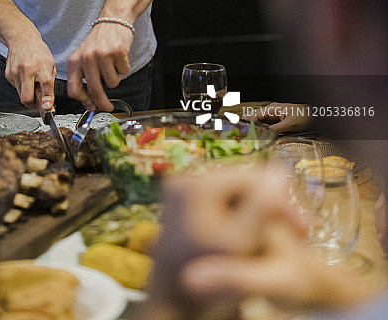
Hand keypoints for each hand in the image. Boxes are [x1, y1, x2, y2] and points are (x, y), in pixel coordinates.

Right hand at [4, 35, 55, 111]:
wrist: (21, 39)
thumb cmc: (38, 51)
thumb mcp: (50, 64)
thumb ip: (50, 82)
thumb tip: (48, 102)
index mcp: (41, 67)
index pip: (45, 87)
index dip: (47, 100)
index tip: (47, 108)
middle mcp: (27, 71)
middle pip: (27, 98)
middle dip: (33, 104)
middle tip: (38, 101)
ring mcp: (15, 73)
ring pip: (21, 95)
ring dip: (28, 94)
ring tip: (32, 83)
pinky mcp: (8, 75)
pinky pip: (16, 88)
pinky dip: (22, 87)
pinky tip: (25, 77)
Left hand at [67, 22, 131, 110]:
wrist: (113, 21)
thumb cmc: (98, 42)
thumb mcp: (84, 58)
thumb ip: (85, 80)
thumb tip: (91, 104)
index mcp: (75, 61)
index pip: (74, 90)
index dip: (84, 102)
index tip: (91, 107)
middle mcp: (87, 58)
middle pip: (94, 91)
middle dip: (102, 103)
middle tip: (108, 107)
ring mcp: (102, 54)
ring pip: (112, 83)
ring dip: (115, 78)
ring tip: (112, 65)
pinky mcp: (118, 52)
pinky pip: (123, 72)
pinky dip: (123, 69)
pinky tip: (118, 58)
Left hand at [144, 166, 371, 318]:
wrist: (171, 307)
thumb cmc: (206, 286)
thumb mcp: (240, 246)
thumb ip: (260, 207)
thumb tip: (279, 169)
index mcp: (196, 185)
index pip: (251, 177)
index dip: (282, 200)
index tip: (305, 230)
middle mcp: (183, 179)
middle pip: (241, 181)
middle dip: (271, 204)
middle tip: (301, 234)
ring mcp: (179, 187)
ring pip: (234, 189)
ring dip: (259, 209)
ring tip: (286, 235)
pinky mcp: (181, 198)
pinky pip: (221, 197)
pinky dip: (241, 212)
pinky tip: (257, 232)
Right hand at [244, 102, 311, 133]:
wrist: (314, 115)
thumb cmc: (304, 116)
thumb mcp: (290, 124)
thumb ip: (276, 129)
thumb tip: (266, 135)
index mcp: (272, 109)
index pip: (256, 115)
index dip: (248, 122)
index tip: (243, 128)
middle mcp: (272, 111)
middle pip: (256, 117)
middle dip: (249, 123)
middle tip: (241, 131)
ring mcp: (275, 115)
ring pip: (261, 121)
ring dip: (255, 127)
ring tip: (247, 134)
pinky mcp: (278, 120)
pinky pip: (267, 124)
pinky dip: (261, 128)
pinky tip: (258, 133)